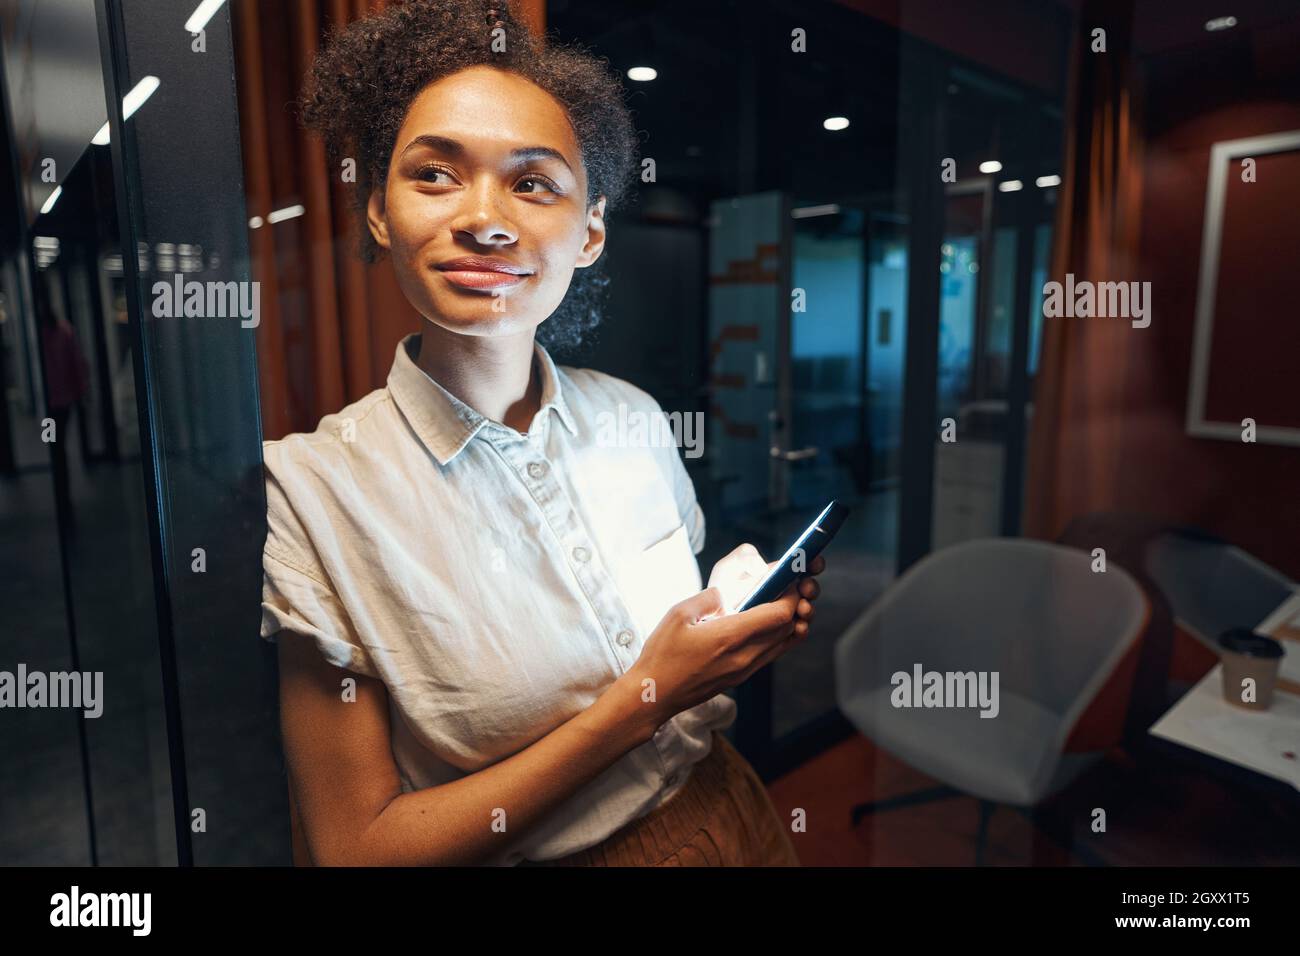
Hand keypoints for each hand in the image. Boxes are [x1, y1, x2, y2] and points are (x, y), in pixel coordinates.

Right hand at [624, 553, 826, 732]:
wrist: (655, 694)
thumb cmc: (663, 655)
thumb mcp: (678, 614)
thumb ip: (708, 598)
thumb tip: (726, 593)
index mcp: (730, 636)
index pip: (779, 614)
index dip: (790, 594)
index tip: (789, 579)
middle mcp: (745, 655)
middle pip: (789, 627)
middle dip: (796, 605)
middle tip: (791, 587)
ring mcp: (745, 669)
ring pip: (784, 643)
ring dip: (790, 622)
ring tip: (783, 603)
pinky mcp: (741, 676)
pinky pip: (772, 654)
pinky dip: (778, 636)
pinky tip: (767, 624)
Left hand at [707, 543, 824, 633]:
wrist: (712, 614)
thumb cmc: (723, 587)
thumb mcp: (730, 565)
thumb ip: (745, 556)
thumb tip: (763, 568)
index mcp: (780, 573)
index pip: (805, 566)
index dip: (814, 562)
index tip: (814, 562)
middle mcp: (787, 593)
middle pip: (810, 589)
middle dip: (812, 588)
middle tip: (804, 589)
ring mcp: (786, 614)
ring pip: (806, 612)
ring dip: (809, 609)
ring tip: (801, 608)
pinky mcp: (781, 634)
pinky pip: (797, 634)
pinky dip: (802, 630)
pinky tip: (797, 628)